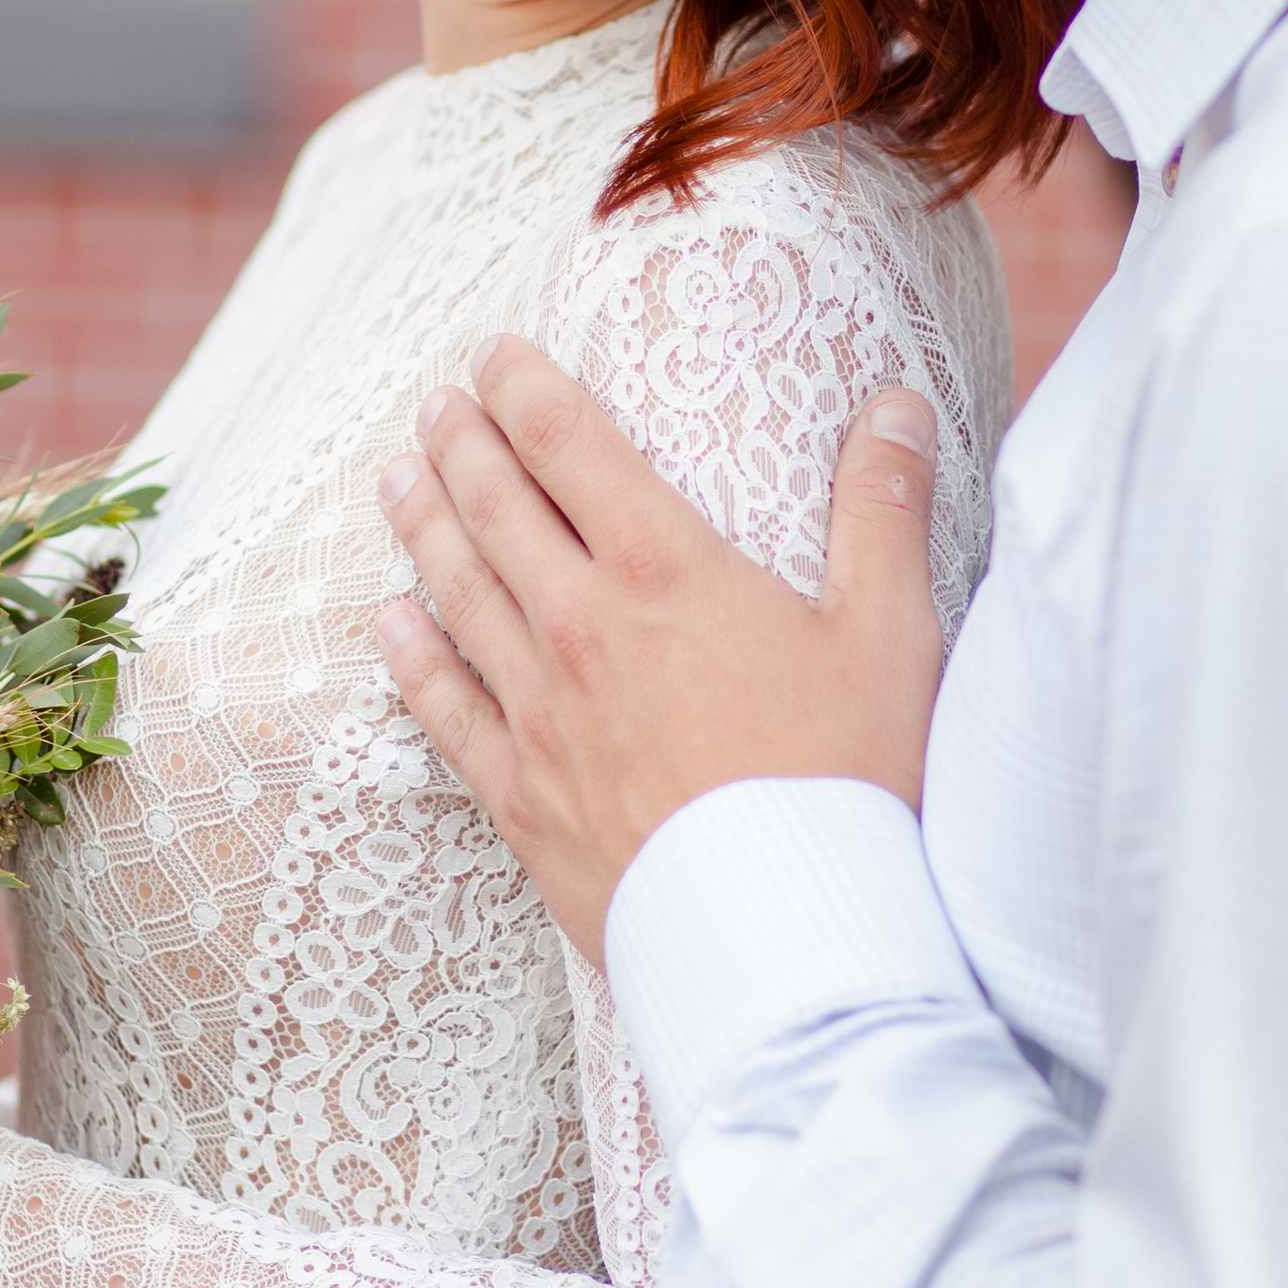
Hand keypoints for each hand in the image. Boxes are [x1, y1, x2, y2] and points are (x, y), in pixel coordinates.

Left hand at [376, 337, 944, 957]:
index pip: (571, 445)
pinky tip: (390, 624)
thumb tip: (896, 406)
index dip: (524, 387)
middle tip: (439, 402)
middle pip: (498, 509)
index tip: (494, 351)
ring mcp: (541, 714)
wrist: (790, 936)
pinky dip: (412, 658)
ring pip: (458, 596)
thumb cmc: (851, 782)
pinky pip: (447, 711)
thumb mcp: (891, 635)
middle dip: (464, 444)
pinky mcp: (523, 798)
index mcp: (665, 572)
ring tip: (397, 478)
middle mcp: (583, 628)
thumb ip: (883, 512)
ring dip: (424, 527)